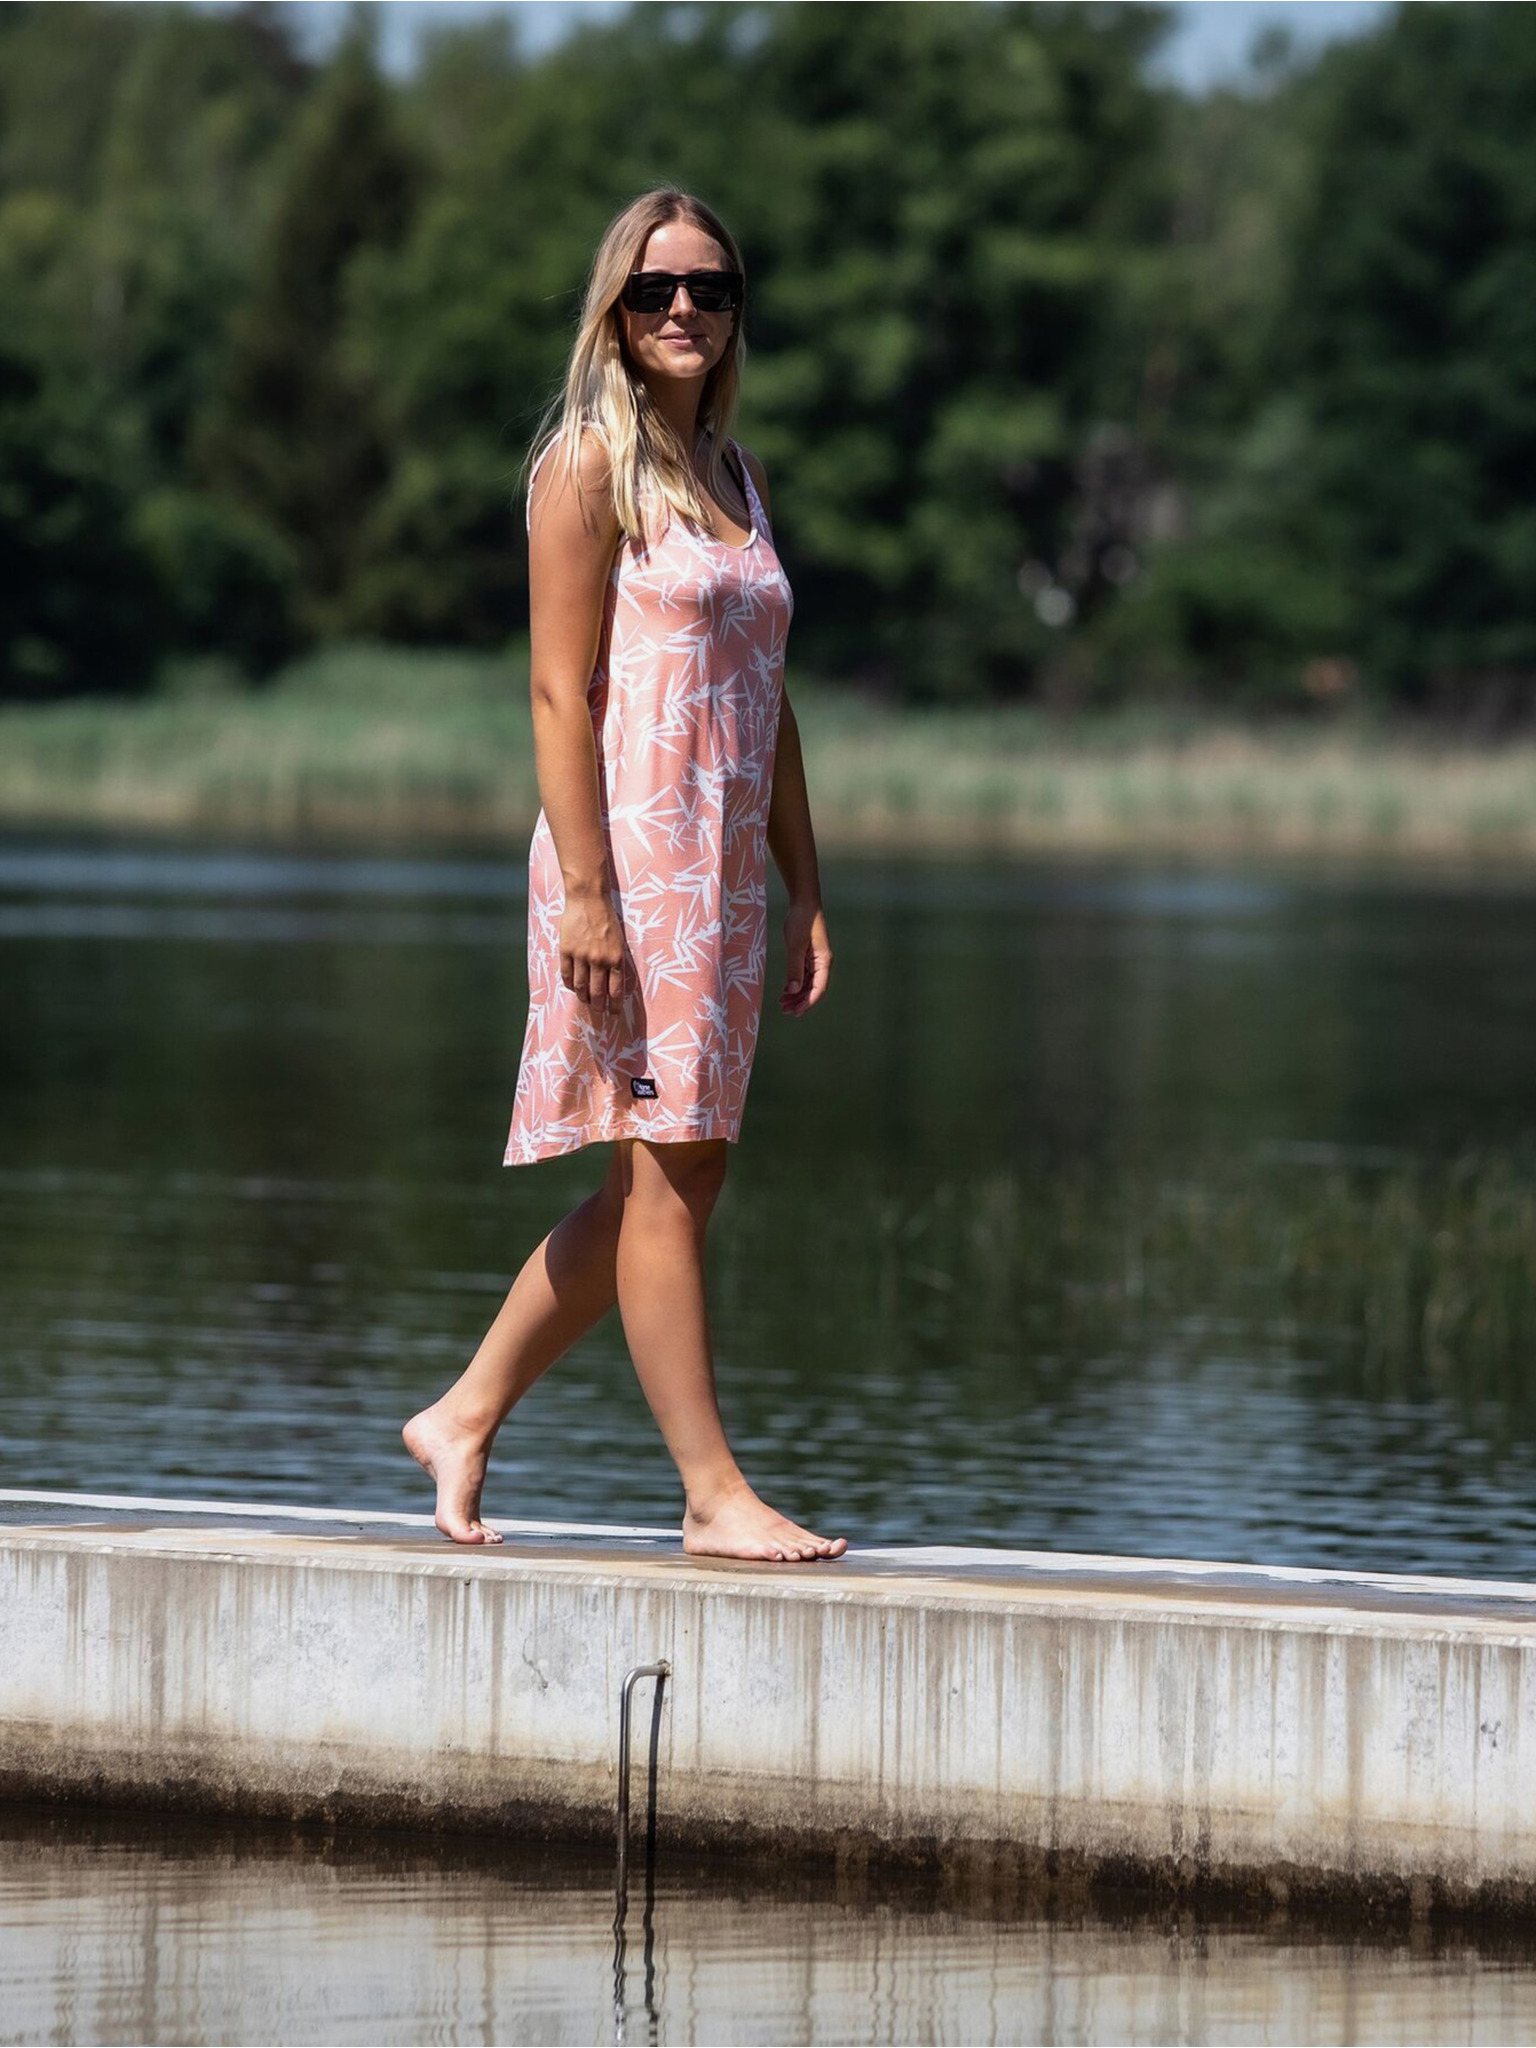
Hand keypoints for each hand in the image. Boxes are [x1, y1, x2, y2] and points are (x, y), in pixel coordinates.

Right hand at [559, 892, 627, 1014]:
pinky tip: (572, 987)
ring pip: (580, 986)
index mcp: (616, 958)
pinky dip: (569, 984)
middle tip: (598, 1011)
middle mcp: (599, 960)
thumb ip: (615, 961)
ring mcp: (581, 956)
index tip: (614, 1013)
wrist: (588, 899)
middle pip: (597, 992)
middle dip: (598, 1005)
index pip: (616, 990)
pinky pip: (566, 974)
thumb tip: (613, 983)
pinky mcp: (566, 951)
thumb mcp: (619, 941)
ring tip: (585, 1000)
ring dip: (583, 997)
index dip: (615, 1005)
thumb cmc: (606, 919)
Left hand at [779, 900, 831, 1016]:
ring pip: (808, 983)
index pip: (818, 988)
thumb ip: (795, 969)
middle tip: (785, 1012)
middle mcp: (822, 963)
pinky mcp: (808, 955)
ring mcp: (816, 960)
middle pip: (813, 988)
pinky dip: (795, 984)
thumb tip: (793, 990)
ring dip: (796, 994)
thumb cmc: (802, 921)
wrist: (804, 902)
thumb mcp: (796, 945)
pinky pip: (803, 975)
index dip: (808, 1002)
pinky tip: (785, 992)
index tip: (796, 1012)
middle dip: (800, 1001)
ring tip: (782, 1004)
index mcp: (823, 961)